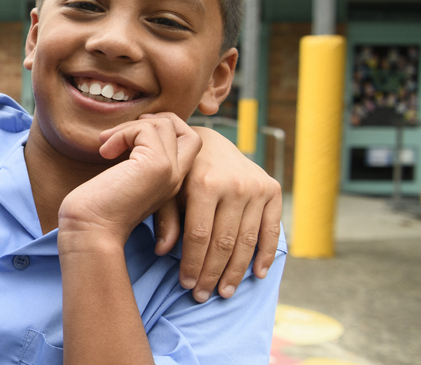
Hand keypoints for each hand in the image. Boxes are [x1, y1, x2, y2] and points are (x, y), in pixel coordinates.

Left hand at [59, 113, 201, 246]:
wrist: (90, 231)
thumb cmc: (96, 209)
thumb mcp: (124, 179)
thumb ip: (135, 161)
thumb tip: (126, 131)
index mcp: (170, 183)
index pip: (188, 147)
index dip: (164, 131)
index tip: (130, 135)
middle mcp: (177, 179)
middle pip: (190, 134)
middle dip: (159, 120)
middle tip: (123, 131)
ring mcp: (170, 172)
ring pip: (165, 125)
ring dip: (130, 127)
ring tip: (106, 144)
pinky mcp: (157, 165)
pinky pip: (146, 129)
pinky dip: (122, 133)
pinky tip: (105, 152)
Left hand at [174, 127, 282, 302]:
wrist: (208, 140)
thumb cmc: (180, 171)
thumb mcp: (166, 189)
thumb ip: (165, 218)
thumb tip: (164, 252)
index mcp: (205, 184)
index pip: (199, 236)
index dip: (193, 264)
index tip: (186, 285)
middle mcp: (235, 185)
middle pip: (224, 243)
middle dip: (212, 274)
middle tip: (202, 296)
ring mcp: (257, 188)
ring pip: (247, 241)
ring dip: (236, 271)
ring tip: (224, 292)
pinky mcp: (272, 189)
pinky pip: (272, 229)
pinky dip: (266, 254)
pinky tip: (257, 275)